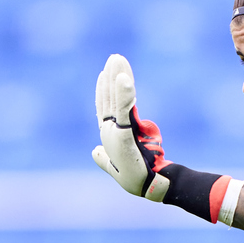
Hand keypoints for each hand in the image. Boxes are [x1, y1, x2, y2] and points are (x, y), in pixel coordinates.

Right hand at [92, 54, 170, 201]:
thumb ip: (104, 158)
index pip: (105, 107)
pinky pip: (125, 109)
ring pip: (116, 100)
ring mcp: (115, 132)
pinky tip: (125, 78)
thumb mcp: (117, 164)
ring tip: (118, 59)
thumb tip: (95, 151)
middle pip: (109, 98)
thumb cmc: (136, 176)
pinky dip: (124, 93)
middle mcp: (108, 131)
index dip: (104, 90)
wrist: (148, 186)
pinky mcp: (124, 134)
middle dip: (112, 76)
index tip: (107, 73)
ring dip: (117, 77)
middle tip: (115, 57)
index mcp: (108, 135)